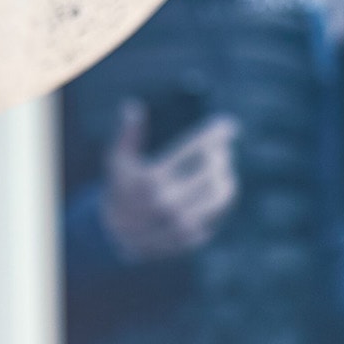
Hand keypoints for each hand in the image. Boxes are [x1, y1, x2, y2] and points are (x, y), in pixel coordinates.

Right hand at [97, 98, 240, 262]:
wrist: (116, 236)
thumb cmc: (120, 188)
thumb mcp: (118, 160)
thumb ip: (128, 134)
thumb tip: (134, 106)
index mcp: (152, 178)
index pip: (194, 149)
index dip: (215, 134)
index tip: (228, 125)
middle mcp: (168, 202)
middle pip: (213, 170)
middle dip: (221, 155)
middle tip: (223, 150)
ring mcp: (182, 223)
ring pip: (221, 194)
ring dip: (227, 177)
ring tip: (224, 169)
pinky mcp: (192, 238)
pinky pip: (218, 215)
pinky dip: (221, 199)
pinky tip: (218, 188)